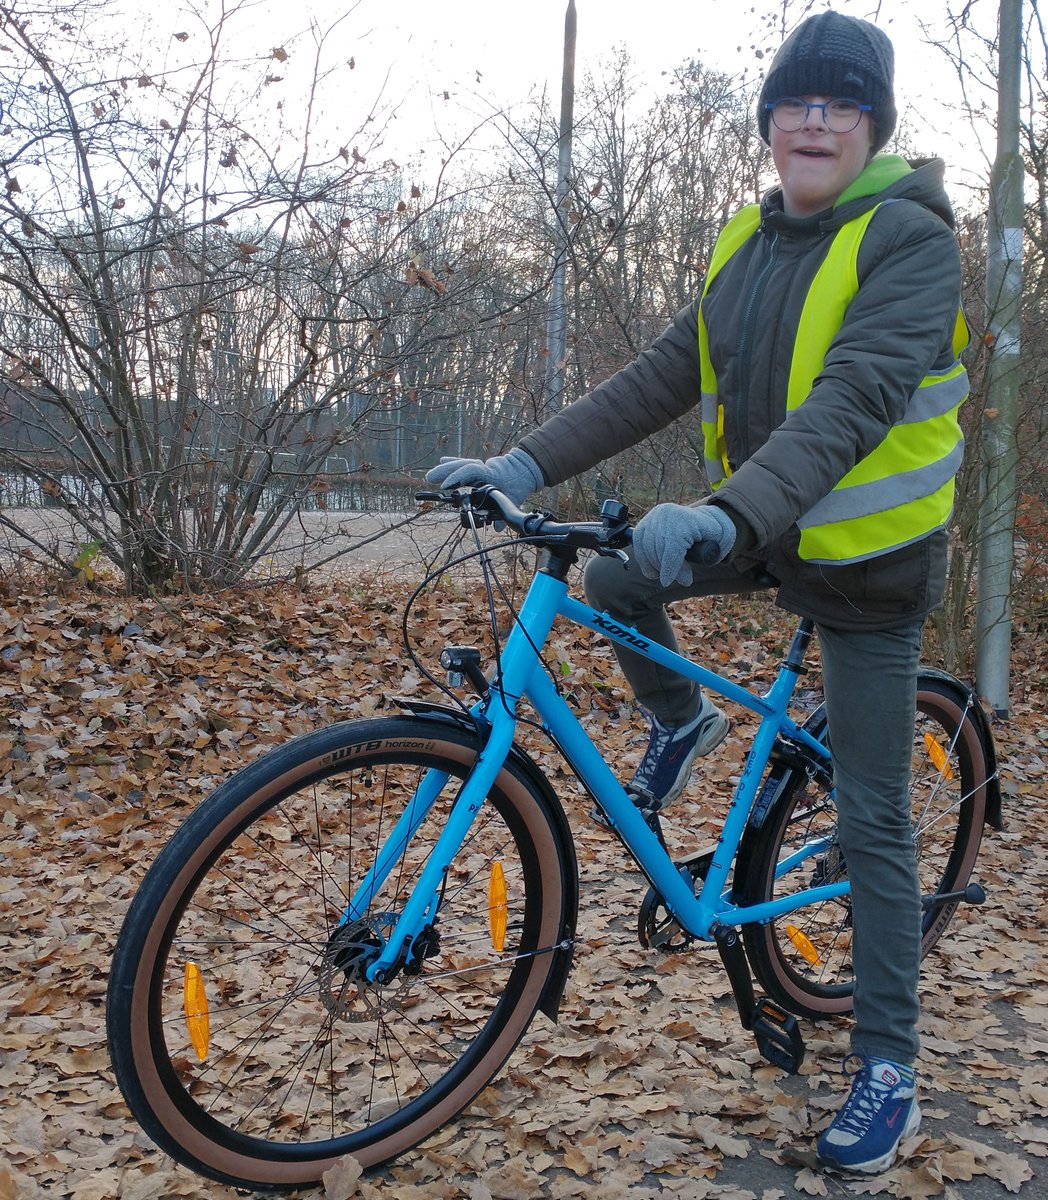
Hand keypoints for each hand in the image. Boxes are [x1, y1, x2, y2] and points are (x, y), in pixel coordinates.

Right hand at [424, 448, 543, 506]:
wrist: (524, 470)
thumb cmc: (519, 484)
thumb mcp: (515, 498)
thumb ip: (505, 512)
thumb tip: (498, 528)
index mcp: (491, 473)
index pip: (471, 471)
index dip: (458, 477)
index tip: (446, 486)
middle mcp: (483, 468)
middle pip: (461, 466)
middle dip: (444, 472)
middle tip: (430, 479)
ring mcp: (480, 467)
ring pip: (460, 464)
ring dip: (445, 469)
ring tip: (431, 476)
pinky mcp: (478, 468)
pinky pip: (464, 465)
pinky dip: (453, 464)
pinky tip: (442, 461)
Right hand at [632, 503, 735, 586]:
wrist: (702, 518)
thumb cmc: (714, 531)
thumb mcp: (725, 537)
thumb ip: (718, 549)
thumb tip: (703, 561)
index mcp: (685, 517)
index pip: (672, 545)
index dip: (669, 567)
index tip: (667, 582)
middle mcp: (666, 514)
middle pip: (658, 548)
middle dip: (666, 570)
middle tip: (683, 580)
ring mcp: (653, 517)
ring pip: (645, 548)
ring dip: (654, 566)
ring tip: (669, 575)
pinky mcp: (644, 523)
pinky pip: (638, 545)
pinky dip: (644, 560)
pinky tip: (654, 570)